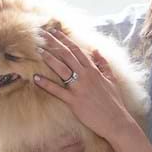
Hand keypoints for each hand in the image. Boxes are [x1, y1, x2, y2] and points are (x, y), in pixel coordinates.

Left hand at [32, 25, 137, 145]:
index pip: (76, 50)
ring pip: (61, 68)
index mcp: (93, 69)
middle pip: (66, 55)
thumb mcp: (111, 79)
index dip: (64, 39)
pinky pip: (57, 90)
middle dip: (53, 43)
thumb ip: (103, 63)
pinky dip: (46, 84)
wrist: (115, 120)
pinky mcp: (74, 101)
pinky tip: (36, 78)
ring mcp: (79, 87)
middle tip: (42, 34)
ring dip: (49, 58)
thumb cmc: (114, 101)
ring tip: (38, 50)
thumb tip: (96, 50)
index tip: (55, 31)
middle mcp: (85, 75)